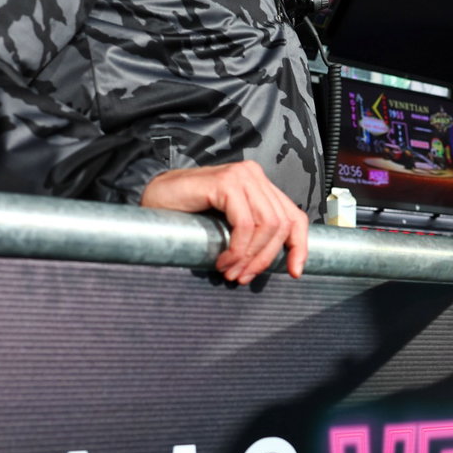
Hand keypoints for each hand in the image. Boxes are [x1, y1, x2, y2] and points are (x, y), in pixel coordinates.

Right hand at [140, 161, 309, 283]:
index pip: (294, 216)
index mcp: (261, 185)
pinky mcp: (226, 182)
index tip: (294, 272)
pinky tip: (222, 260)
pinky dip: (237, 248)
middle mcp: (255, 176)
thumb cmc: (188, 214)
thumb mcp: (229, 224)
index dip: (299, 246)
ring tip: (231, 272)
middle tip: (244, 277)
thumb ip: (254, 232)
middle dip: (266, 258)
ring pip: (267, 224)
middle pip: (282, 223)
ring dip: (251, 256)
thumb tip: (282, 264)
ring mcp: (242, 176)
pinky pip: (245, 223)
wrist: (153, 198)